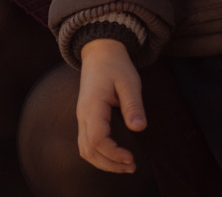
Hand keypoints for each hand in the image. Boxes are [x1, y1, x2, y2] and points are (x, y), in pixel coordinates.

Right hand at [76, 38, 145, 173]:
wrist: (100, 53)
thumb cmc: (115, 65)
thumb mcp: (129, 81)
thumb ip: (133, 105)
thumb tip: (139, 127)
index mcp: (92, 106)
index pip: (97, 139)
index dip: (113, 153)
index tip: (131, 157)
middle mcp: (83, 116)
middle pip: (88, 150)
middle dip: (109, 164)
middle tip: (132, 167)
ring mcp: (82, 118)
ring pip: (85, 150)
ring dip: (103, 162)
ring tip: (125, 166)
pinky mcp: (86, 119)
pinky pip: (86, 143)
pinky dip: (99, 155)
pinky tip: (115, 157)